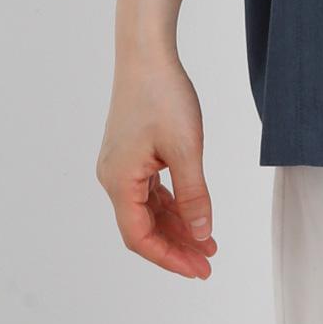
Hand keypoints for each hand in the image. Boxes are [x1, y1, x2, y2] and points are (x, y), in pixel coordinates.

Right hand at [96, 48, 217, 278]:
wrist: (146, 55)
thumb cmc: (163, 96)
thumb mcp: (186, 148)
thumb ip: (194, 195)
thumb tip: (201, 233)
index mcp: (119, 182)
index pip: (140, 237)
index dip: (169, 257)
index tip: (199, 268)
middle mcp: (114, 178)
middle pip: (143, 227)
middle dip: (176, 246)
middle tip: (209, 260)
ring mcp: (121, 166)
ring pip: (148, 209)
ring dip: (176, 226)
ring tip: (208, 241)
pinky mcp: (132, 154)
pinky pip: (150, 191)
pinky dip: (172, 203)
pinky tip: (193, 212)